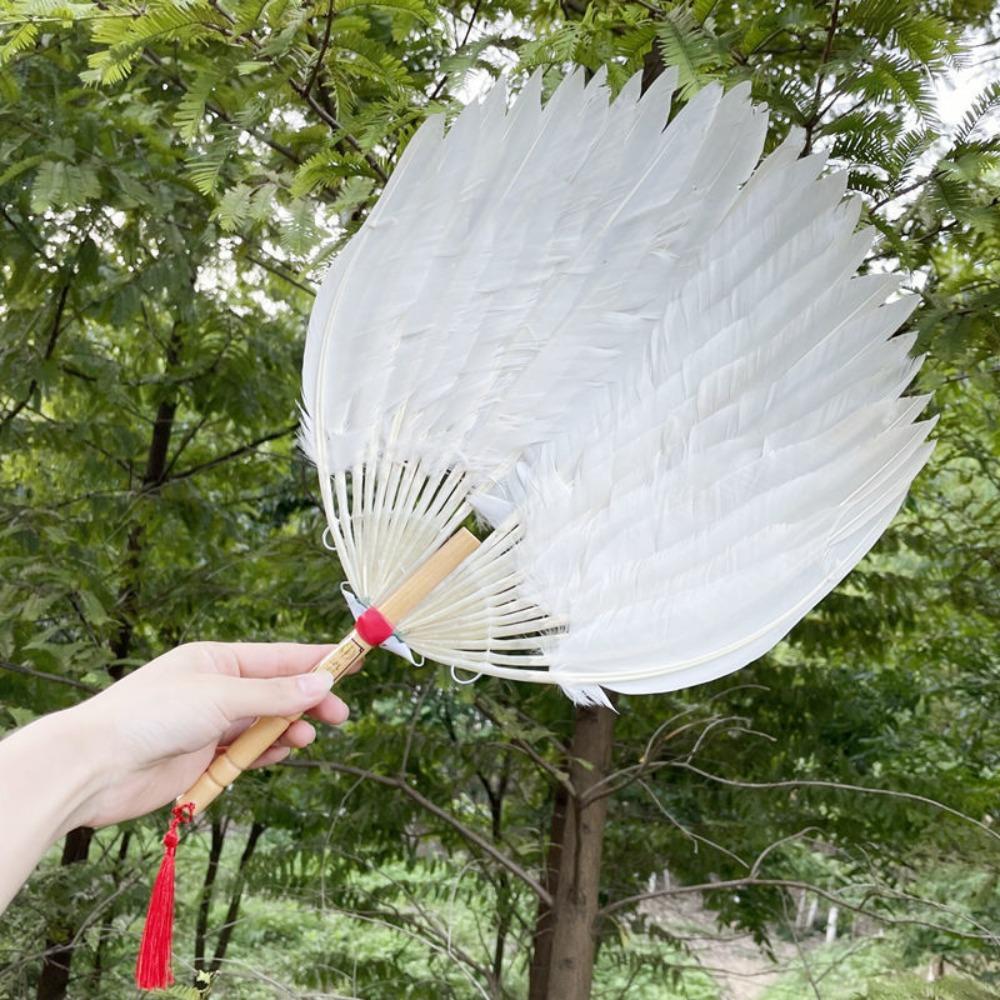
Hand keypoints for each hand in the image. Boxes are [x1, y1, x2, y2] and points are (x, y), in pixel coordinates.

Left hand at [65, 642, 349, 828]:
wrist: (95, 766)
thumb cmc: (151, 716)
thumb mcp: (222, 697)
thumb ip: (275, 694)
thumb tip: (323, 683)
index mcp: (216, 660)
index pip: (279, 657)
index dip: (317, 660)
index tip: (353, 659)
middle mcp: (214, 689)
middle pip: (275, 693)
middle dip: (307, 702)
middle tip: (339, 714)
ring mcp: (207, 725)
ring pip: (262, 725)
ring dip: (286, 730)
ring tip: (305, 737)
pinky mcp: (200, 759)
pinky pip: (244, 754)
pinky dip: (263, 755)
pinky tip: (279, 754)